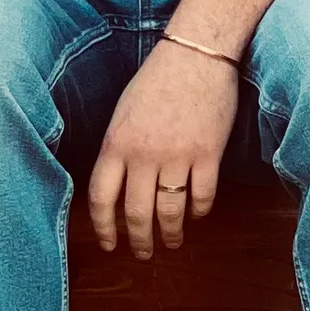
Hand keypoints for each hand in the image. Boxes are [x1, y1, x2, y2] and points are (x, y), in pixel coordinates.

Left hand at [87, 39, 238, 258]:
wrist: (194, 56)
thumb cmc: (155, 81)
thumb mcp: (122, 114)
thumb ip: (118, 149)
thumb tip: (116, 185)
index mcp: (115, 144)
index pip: (101, 198)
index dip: (104, 228)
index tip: (109, 244)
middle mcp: (143, 155)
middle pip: (136, 213)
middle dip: (138, 240)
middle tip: (142, 254)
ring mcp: (177, 156)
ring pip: (170, 211)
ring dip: (171, 233)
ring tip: (172, 243)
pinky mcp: (209, 155)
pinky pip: (203, 196)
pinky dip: (199, 211)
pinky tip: (197, 215)